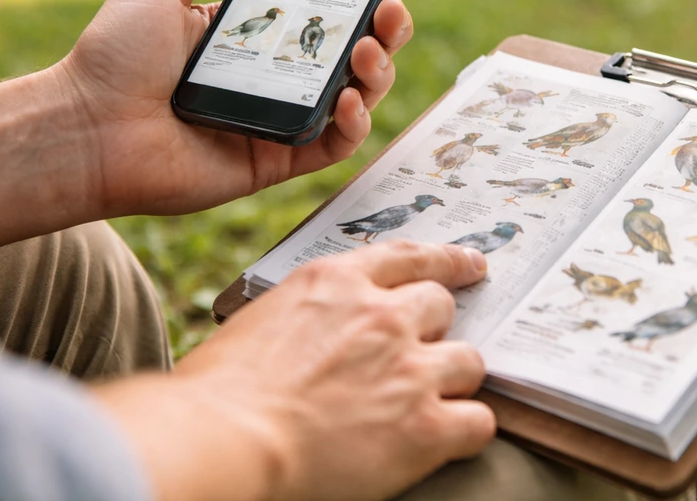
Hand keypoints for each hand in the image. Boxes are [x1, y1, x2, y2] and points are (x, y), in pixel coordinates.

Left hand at [57, 0, 415, 216]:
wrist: (87, 126)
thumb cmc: (115, 55)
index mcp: (256, 34)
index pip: (325, 9)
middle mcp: (278, 75)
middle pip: (354, 50)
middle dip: (387, 26)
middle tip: (391, 6)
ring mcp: (282, 118)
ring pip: (357, 96)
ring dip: (379, 70)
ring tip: (370, 47)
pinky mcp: (279, 159)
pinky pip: (335, 145)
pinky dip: (354, 123)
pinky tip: (348, 98)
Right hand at [96, 241, 495, 500]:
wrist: (223, 441)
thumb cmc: (218, 392)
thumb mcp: (263, 319)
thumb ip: (309, 315)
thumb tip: (321, 333)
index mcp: (336, 283)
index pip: (408, 256)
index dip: (447, 260)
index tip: (471, 265)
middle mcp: (382, 316)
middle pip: (442, 304)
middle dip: (435, 328)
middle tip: (421, 351)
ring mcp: (409, 368)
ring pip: (469, 360)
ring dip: (451, 379)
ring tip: (428, 402)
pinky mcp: (424, 425)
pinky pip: (478, 421)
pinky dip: (465, 430)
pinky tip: (446, 439)